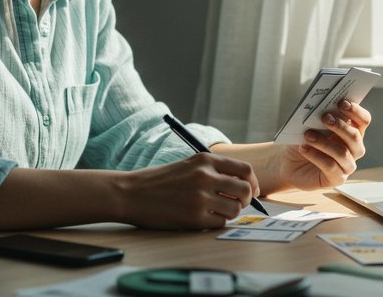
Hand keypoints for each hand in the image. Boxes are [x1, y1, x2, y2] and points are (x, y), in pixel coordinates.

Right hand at [120, 153, 259, 229]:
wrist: (131, 193)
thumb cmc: (158, 181)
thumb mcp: (187, 165)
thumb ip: (213, 171)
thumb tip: (242, 185)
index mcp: (205, 160)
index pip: (245, 169)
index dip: (252, 182)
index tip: (251, 190)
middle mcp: (205, 176)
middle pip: (245, 191)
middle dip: (245, 200)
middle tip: (236, 204)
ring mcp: (200, 198)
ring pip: (235, 210)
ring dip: (230, 213)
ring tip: (215, 210)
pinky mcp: (194, 218)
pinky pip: (220, 223)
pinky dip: (216, 222)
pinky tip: (203, 218)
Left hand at [278, 99, 370, 189]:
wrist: (289, 163)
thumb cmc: (303, 141)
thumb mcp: (309, 125)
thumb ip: (319, 116)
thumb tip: (323, 107)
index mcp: (351, 131)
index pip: (363, 120)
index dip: (355, 111)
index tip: (342, 102)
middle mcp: (353, 149)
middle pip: (356, 136)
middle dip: (340, 125)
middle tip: (323, 117)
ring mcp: (347, 165)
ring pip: (342, 152)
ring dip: (324, 142)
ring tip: (308, 135)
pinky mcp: (337, 179)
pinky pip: (330, 166)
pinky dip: (316, 156)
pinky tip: (303, 148)